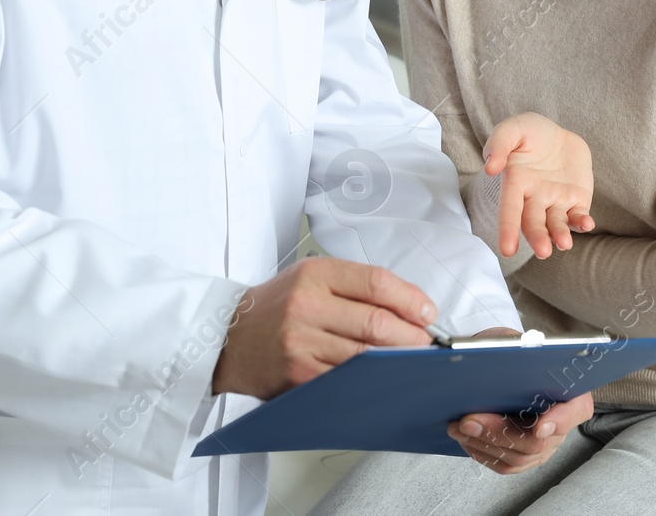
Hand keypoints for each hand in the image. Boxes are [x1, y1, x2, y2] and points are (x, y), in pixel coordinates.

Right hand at [210, 256, 435, 400]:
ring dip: (398, 361)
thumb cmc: (277, 307)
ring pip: (366, 355)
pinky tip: (383, 379)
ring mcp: (300, 342)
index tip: (427, 313)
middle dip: (412, 337)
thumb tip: (412, 307)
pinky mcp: (297, 376)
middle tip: (426, 344)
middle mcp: (306, 305)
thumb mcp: (311, 277)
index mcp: (315, 274)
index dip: (411, 300)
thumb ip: (356, 286)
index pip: (377, 282)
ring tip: (411, 362)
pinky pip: (346, 380)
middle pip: (377, 322)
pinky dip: (371, 382)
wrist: (228, 338)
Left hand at [449, 327, 593, 475]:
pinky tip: (466, 439)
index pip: (575, 411)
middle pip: (536, 442)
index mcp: (571, 393)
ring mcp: (544, 445)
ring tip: (458, 427)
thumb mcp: (517, 341)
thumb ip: (517, 347)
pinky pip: (505, 464)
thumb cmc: (515, 352)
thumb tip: (510, 352)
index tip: (539, 426)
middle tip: (469, 421)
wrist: (508, 366)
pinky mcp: (524, 457)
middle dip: (498, 432)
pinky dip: (482, 453)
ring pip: (517, 457)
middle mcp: (561, 425)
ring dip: (483, 443)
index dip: (559, 421)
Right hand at [482, 112, 595, 258]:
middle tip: (542, 251)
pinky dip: (582, 222)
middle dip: (537, 238)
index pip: (509, 210)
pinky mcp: (577, 200)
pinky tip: (586, 224)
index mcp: (515, 184)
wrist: (557, 134)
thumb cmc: (529, 133)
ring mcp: (556, 202)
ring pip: (556, 224)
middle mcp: (534, 199)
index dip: (508, 229)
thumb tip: (490, 168)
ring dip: (559, 235)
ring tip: (563, 244)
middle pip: (534, 223)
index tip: (507, 250)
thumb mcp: (513, 128)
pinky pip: (578, 216)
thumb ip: (499, 144)